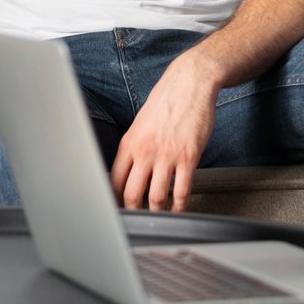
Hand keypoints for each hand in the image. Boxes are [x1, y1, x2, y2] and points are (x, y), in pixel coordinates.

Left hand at [110, 55, 217, 211]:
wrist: (190, 83)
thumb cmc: (167, 100)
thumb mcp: (141, 122)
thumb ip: (134, 146)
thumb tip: (129, 168)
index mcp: (130, 143)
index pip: (114, 179)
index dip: (114, 199)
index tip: (118, 208)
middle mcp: (145, 151)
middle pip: (131, 194)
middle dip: (133, 211)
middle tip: (137, 219)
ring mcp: (167, 156)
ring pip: (156, 197)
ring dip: (157, 212)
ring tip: (159, 217)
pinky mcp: (188, 157)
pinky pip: (182, 190)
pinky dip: (180, 206)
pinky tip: (180, 210)